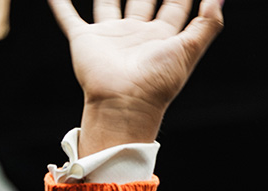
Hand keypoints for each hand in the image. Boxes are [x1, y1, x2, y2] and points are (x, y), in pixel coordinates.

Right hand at [48, 0, 223, 155]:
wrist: (124, 104)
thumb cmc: (158, 82)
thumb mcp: (189, 50)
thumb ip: (207, 24)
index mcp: (163, 37)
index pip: (175, 6)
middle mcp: (137, 34)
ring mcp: (111, 36)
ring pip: (108, 2)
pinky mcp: (85, 39)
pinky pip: (69, 16)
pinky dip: (60, 3)